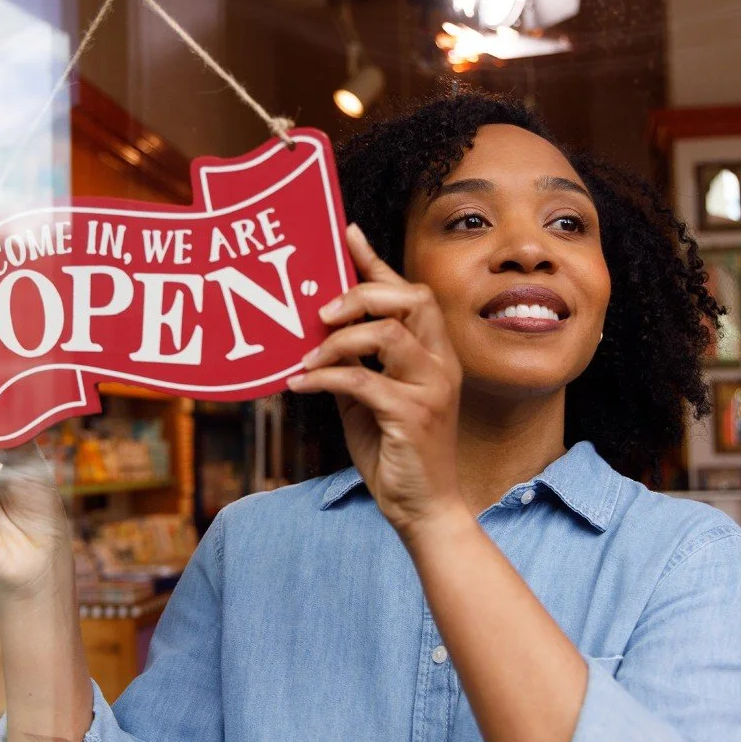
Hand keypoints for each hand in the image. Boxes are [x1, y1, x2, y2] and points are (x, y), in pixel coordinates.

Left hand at [288, 224, 464, 536]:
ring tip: (306, 358)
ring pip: (387, 334)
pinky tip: (299, 385)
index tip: (346, 233)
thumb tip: (318, 335)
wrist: (422, 508)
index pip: (408, 294)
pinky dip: (324, 378)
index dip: (376, 261)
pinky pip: (362, 381)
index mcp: (434, 353)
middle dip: (360, 295)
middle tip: (320, 312)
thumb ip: (354, 365)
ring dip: (338, 341)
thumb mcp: (369, 400)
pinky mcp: (413, 414)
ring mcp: (432, 387)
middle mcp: (441, 363)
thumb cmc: (395, 452)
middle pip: (409, 299)